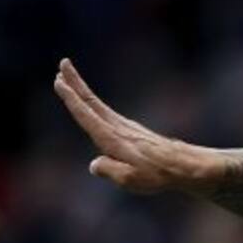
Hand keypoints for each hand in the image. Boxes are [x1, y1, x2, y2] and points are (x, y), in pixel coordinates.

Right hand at [54, 58, 217, 192]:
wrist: (183, 166)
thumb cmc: (157, 174)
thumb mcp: (130, 179)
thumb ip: (109, 171)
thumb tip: (94, 165)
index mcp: (113, 139)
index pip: (87, 115)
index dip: (72, 99)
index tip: (59, 81)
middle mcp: (118, 129)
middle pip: (92, 102)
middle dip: (76, 83)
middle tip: (63, 64)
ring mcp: (125, 128)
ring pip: (99, 105)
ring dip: (83, 91)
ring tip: (69, 79)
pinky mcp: (132, 131)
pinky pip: (106, 113)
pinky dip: (94, 105)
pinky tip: (92, 106)